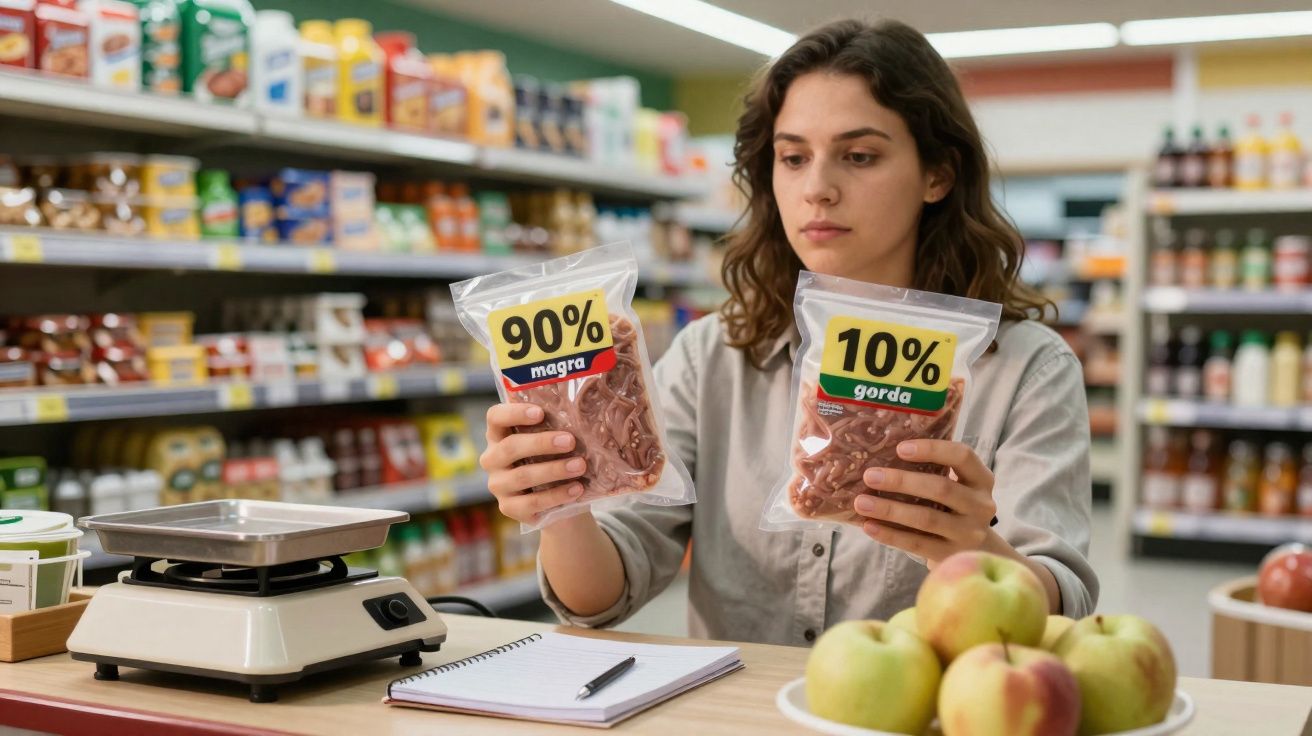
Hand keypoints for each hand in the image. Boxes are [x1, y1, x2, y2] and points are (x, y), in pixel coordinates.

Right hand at [479, 403, 587, 523]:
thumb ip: (553, 426)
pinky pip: (531, 502)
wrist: (555, 496)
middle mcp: (492, 459)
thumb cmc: (551, 457)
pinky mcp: (508, 507)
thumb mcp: (549, 439)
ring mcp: (498, 485)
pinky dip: (556, 495)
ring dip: (554, 470)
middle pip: (510, 447)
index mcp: (498, 434)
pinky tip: (576, 489)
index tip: (540, 413)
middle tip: (570, 441)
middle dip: (542, 443)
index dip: (514, 413)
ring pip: (522, 476)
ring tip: (580, 466)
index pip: (495, 417)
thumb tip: (578, 416)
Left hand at [853, 439, 997, 566]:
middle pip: (941, 489)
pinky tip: (869, 526)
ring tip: (861, 503)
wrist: (975, 551)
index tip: (899, 448)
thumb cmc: (953, 507)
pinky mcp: (953, 555)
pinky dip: (890, 535)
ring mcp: (969, 533)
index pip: (963, 456)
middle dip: (902, 482)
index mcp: (981, 479)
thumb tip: (879, 454)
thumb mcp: (955, 485)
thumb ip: (932, 470)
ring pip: (926, 518)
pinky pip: (917, 544)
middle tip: (870, 476)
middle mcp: (981, 505)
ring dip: (890, 509)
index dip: (932, 449)